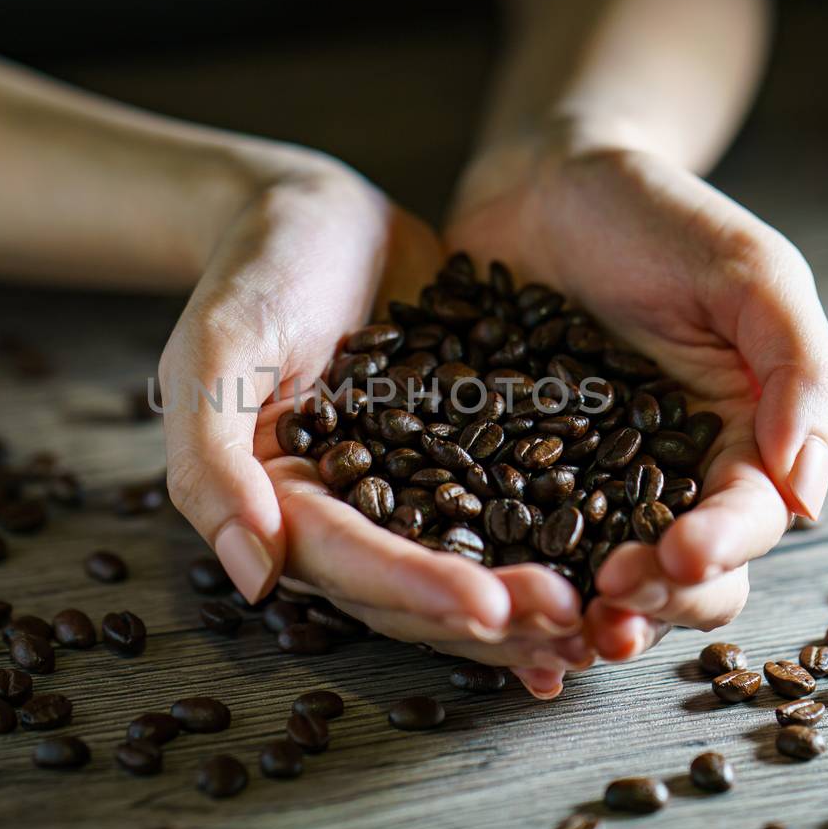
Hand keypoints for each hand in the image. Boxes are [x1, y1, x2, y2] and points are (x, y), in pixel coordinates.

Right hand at [160, 165, 594, 693]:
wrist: (313, 212)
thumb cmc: (253, 270)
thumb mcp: (216, 348)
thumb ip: (212, 458)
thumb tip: (254, 574)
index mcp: (281, 505)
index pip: (349, 566)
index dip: (416, 591)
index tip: (487, 608)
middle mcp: (347, 515)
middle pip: (417, 589)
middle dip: (492, 612)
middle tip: (571, 616)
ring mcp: (409, 491)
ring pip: (471, 567)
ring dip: (532, 599)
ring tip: (603, 613)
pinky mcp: (464, 458)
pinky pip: (510, 511)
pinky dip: (556, 542)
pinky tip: (615, 566)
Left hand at [448, 142, 827, 668]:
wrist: (546, 178)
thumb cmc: (660, 213)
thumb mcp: (750, 270)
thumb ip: (799, 368)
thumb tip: (806, 491)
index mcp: (737, 439)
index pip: (746, 518)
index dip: (720, 549)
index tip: (680, 556)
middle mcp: (665, 478)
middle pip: (680, 575)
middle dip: (656, 602)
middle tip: (611, 602)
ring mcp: (582, 485)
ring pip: (598, 581)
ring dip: (585, 617)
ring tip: (557, 628)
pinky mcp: (505, 478)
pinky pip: (512, 545)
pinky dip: (510, 590)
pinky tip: (491, 622)